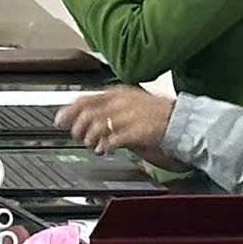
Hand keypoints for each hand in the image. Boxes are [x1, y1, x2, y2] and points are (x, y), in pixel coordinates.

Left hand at [56, 84, 174, 155]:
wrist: (182, 123)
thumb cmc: (158, 116)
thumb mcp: (131, 105)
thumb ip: (111, 111)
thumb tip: (89, 120)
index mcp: (119, 93)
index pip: (86, 98)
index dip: (69, 110)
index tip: (60, 119)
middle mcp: (122, 101)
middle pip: (88, 112)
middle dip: (78, 126)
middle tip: (77, 136)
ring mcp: (130, 115)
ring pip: (97, 125)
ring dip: (90, 138)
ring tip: (93, 145)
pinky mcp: (138, 131)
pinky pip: (113, 139)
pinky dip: (105, 145)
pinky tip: (104, 149)